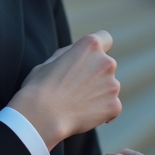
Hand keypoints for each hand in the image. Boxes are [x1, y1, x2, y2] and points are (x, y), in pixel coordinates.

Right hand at [8, 31, 120, 150]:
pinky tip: (84, 115)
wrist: (42, 116)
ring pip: (109, 87)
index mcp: (90, 46)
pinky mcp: (114, 105)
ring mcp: (112, 84)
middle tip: (76, 88)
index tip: (91, 59)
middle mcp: (106, 62)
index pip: (105, 38)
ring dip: (98, 93)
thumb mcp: (50, 60)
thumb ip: (70, 54)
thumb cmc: (40, 87)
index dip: (97, 49)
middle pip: (106, 66)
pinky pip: (111, 107)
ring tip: (77, 104)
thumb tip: (79, 54)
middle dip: (95, 74)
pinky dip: (102, 112)